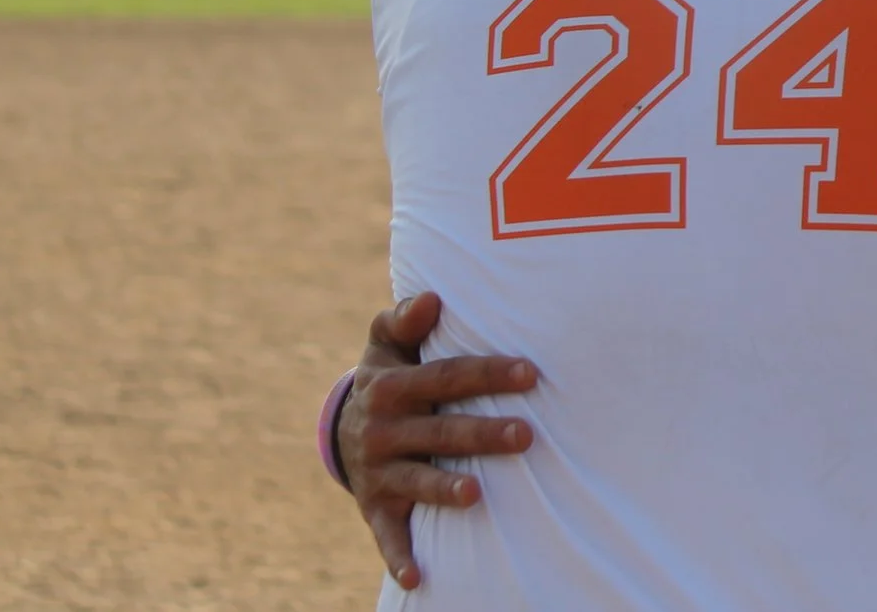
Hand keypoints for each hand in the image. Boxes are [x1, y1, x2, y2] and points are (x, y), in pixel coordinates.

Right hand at [338, 290, 539, 589]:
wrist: (345, 429)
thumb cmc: (391, 375)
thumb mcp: (386, 345)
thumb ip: (403, 319)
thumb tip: (431, 297)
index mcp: (391, 386)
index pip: (446, 376)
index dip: (488, 374)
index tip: (531, 373)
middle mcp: (383, 429)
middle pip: (440, 431)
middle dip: (483, 435)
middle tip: (527, 436)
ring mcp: (379, 472)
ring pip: (417, 481)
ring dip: (444, 490)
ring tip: (477, 495)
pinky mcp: (376, 508)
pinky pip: (388, 535)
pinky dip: (400, 557)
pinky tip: (418, 578)